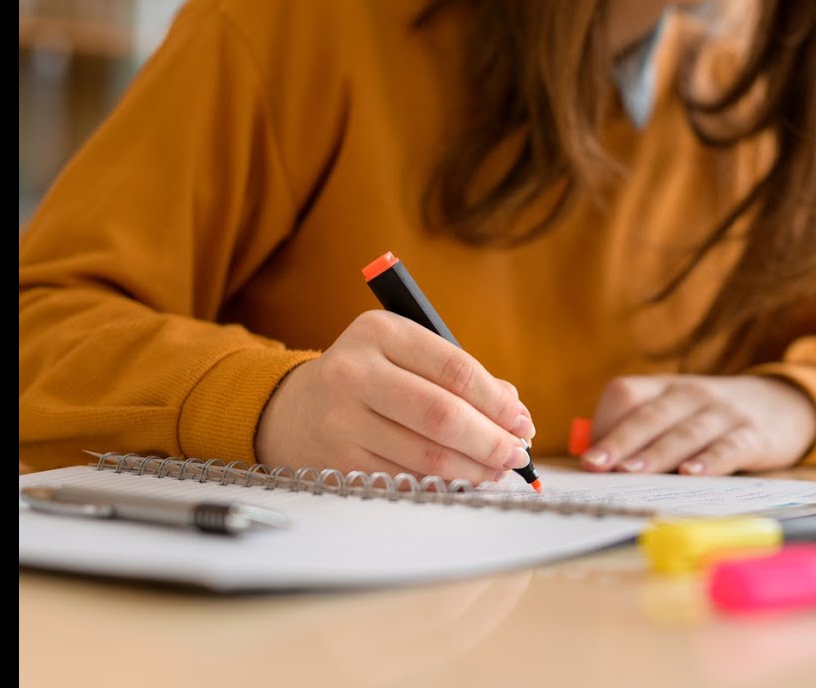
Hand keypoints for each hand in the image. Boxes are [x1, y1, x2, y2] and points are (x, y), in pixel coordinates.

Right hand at [255, 310, 535, 483]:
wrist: (294, 409)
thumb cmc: (369, 378)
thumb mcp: (405, 355)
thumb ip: (458, 375)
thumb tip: (513, 411)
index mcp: (380, 332)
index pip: (455, 369)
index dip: (496, 401)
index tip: (522, 422)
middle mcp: (355, 371)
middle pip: (441, 414)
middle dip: (490, 440)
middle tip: (517, 454)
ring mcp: (342, 418)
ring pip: (425, 454)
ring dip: (472, 468)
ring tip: (497, 470)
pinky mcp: (339, 460)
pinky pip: (406, 477)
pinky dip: (442, 483)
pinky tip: (463, 480)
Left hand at [580, 375, 815, 475]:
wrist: (784, 404)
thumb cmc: (711, 419)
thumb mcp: (676, 413)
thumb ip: (642, 434)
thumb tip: (598, 467)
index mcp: (664, 388)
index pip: (625, 393)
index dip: (605, 423)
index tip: (589, 458)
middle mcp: (690, 394)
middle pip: (649, 415)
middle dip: (620, 441)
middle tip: (596, 465)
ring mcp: (723, 413)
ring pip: (684, 433)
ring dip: (657, 453)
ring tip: (632, 471)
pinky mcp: (752, 435)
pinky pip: (728, 447)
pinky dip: (710, 461)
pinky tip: (693, 475)